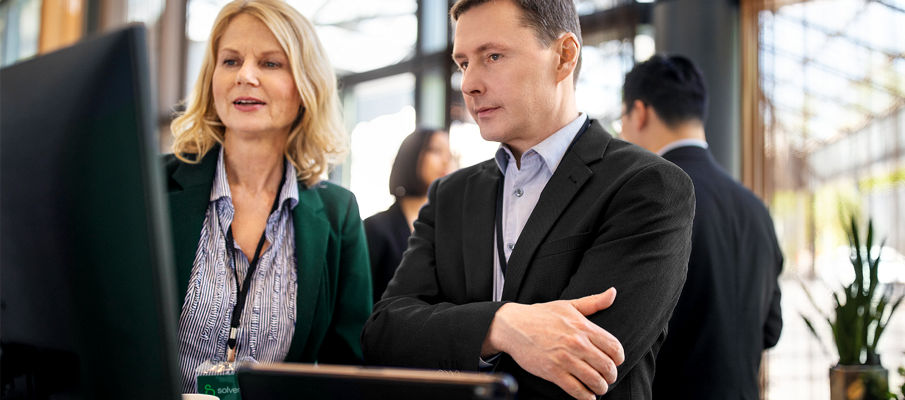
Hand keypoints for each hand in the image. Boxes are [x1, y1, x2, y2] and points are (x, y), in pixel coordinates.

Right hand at [482, 288, 624, 399]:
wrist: (513, 326)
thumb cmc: (540, 315)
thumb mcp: (568, 305)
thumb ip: (593, 302)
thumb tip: (613, 293)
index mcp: (583, 327)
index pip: (614, 347)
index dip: (618, 358)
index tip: (615, 362)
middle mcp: (577, 343)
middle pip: (607, 366)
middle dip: (611, 375)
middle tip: (607, 377)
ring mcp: (565, 358)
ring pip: (595, 381)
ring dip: (600, 388)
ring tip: (598, 387)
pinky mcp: (553, 372)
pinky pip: (577, 390)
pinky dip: (586, 397)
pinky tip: (587, 395)